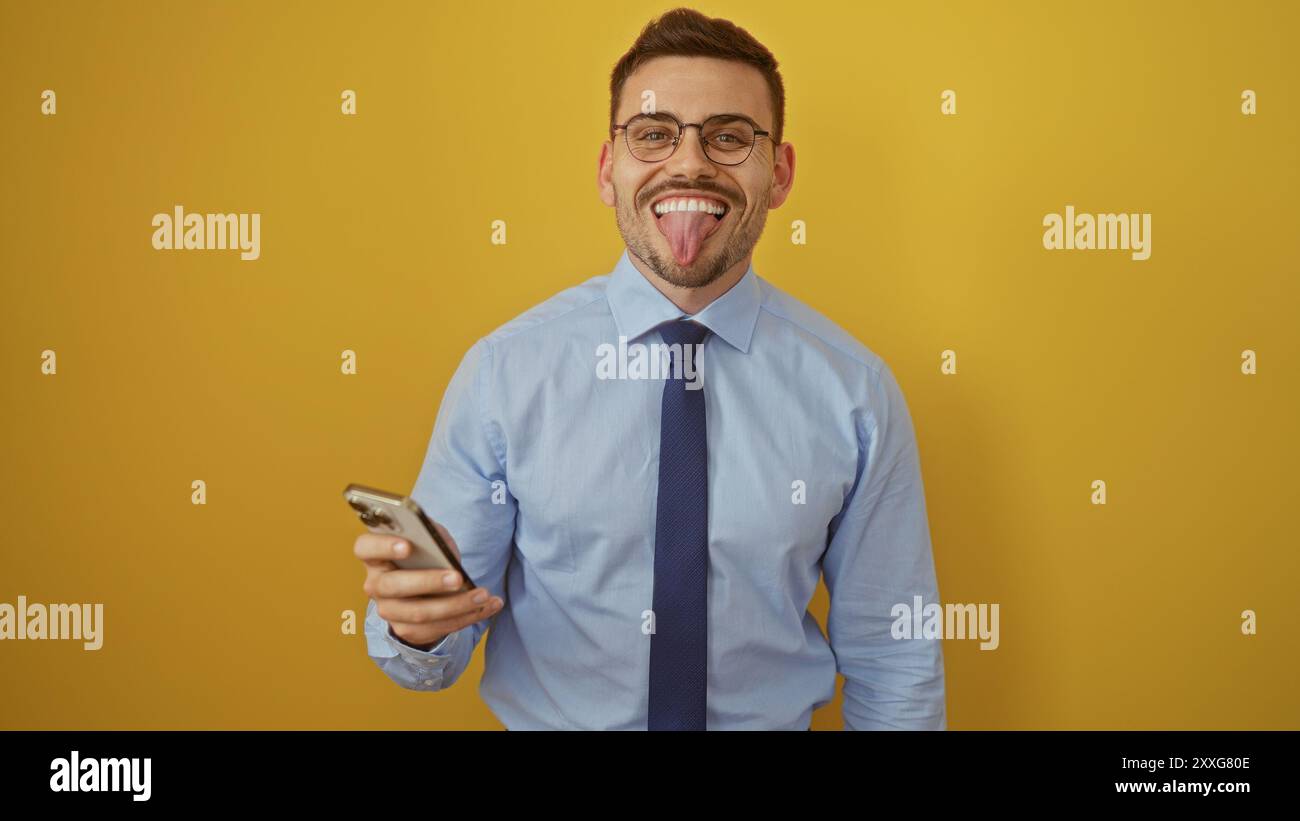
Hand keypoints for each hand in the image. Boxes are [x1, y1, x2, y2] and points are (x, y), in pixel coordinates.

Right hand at [355, 523, 503, 649]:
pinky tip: (490, 606)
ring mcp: (389, 611)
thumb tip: (442, 548)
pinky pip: (437, 628)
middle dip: (428, 582)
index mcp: (374, 555)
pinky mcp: (407, 630)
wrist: (425, 587)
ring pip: (419, 613)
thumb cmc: (426, 554)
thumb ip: (432, 537)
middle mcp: (375, 585)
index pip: (366, 548)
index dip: (383, 546)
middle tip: (457, 577)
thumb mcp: (429, 538)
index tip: (407, 546)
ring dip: (456, 605)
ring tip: (483, 595)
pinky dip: (468, 617)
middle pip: (394, 586)